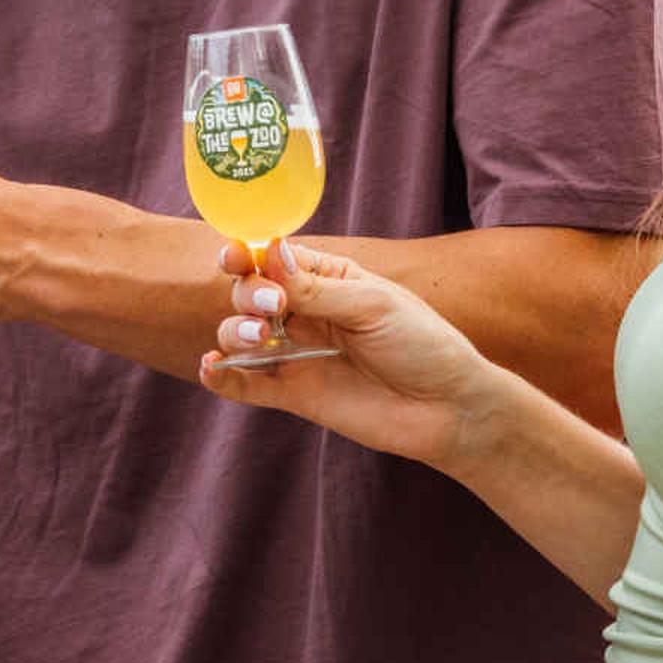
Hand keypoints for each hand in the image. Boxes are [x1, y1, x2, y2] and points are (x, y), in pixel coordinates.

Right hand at [195, 240, 507, 468]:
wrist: (449, 408)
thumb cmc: (424, 344)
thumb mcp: (373, 306)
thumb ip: (317, 289)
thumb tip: (268, 254)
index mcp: (329, 279)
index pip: (274, 258)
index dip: (248, 254)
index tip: (236, 256)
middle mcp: (307, 312)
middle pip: (250, 292)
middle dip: (247, 292)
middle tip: (272, 304)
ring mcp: (299, 353)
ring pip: (241, 335)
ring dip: (236, 331)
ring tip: (260, 339)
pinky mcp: (296, 394)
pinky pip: (247, 384)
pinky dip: (222, 376)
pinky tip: (212, 367)